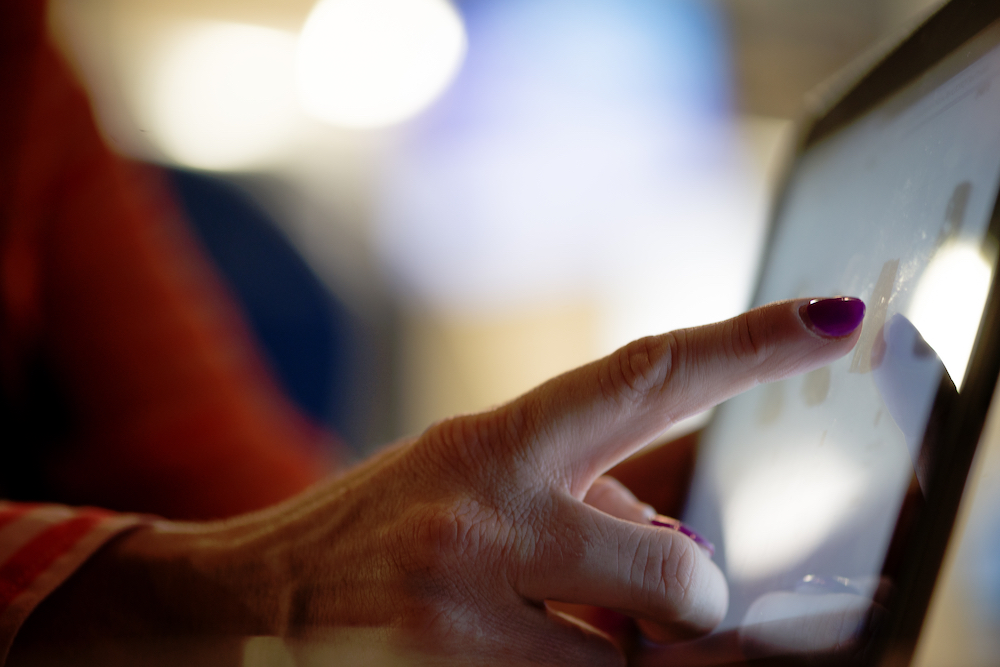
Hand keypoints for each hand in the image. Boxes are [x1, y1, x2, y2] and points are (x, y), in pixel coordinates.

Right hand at [12, 298, 862, 665]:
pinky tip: (527, 641)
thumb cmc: (387, 522)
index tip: (835, 318)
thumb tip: (690, 550)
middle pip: (677, 577)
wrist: (260, 593)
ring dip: (626, 649)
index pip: (647, 375)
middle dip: (693, 598)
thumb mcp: (476, 471)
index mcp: (497, 441)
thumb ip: (587, 492)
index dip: (751, 341)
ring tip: (562, 619)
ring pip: (631, 665)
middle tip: (669, 593)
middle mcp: (484, 520)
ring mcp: (464, 617)